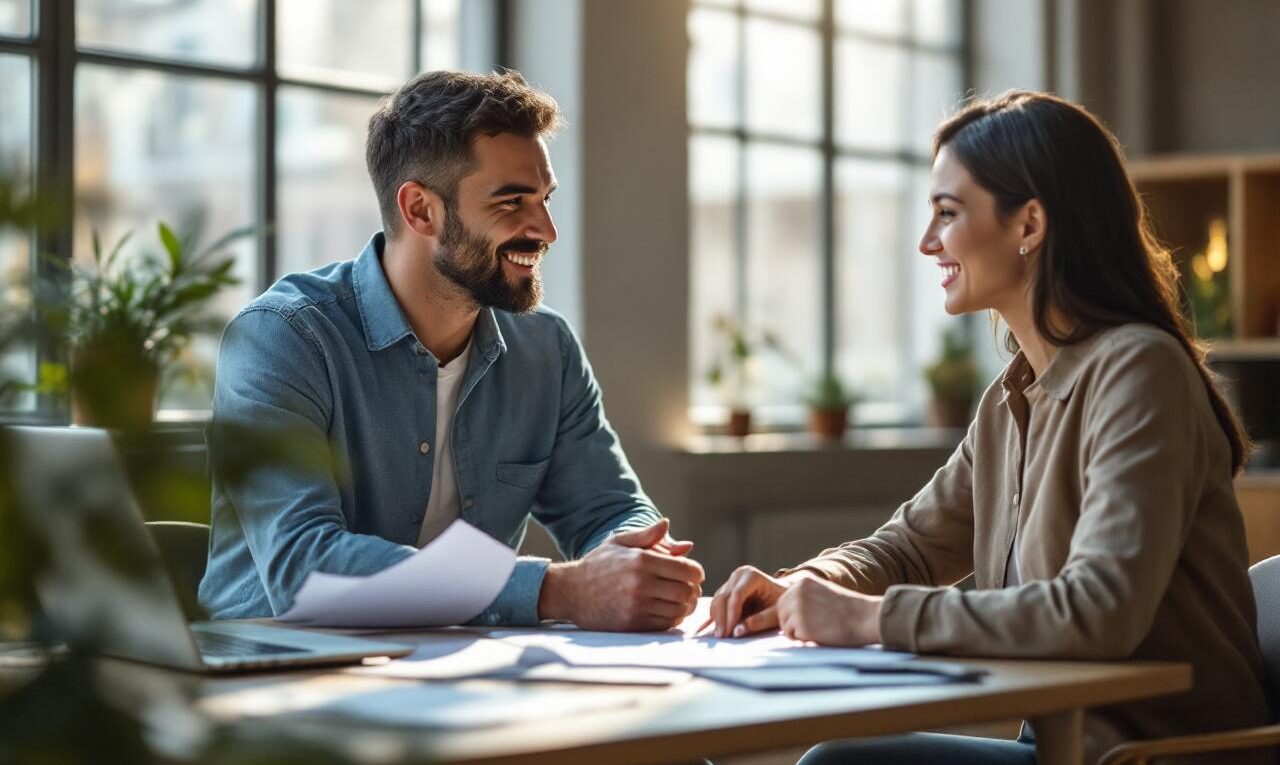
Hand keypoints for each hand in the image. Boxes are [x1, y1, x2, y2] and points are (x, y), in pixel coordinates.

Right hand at [538, 518, 704, 630]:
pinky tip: (666, 611)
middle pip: (687, 591)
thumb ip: (646, 535)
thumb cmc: (597, 565)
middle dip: (692, 591)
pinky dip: (671, 618)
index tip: (693, 574)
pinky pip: (665, 624)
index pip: (687, 570)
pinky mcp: (632, 623)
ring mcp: (636, 605)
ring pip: (679, 610)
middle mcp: (641, 583)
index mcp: (641, 561)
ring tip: (679, 601)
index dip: (697, 573)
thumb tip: (667, 524)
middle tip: (689, 590)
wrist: (570, 592)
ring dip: (684, 606)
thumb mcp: (619, 542)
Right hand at [702, 565, 815, 637]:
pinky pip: (717, 603)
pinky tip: (714, 630)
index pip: (737, 596)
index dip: (731, 615)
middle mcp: (739, 575)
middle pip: (723, 597)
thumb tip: (737, 632)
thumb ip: (760, 621)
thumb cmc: (781, 603)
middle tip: (721, 638)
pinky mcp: (727, 588)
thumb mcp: (775, 613)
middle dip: (721, 618)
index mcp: (752, 575)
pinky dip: (716, 616)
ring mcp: (731, 580)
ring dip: (717, 619)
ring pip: (717, 600)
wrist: (782, 593)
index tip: (730, 633)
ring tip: (720, 636)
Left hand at [774, 576, 882, 645]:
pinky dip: (804, 640)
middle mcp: (797, 592)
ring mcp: (798, 608)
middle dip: (792, 623)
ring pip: (785, 626)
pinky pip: (793, 637)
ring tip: (819, 630)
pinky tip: (820, 635)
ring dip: (797, 632)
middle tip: (811, 628)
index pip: (785, 600)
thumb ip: (807, 597)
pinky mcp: (801, 625)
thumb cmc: (849, 610)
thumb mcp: (825, 593)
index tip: (808, 619)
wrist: (866, 617)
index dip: (794, 613)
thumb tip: (789, 611)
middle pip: (781, 612)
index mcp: (803, 582)